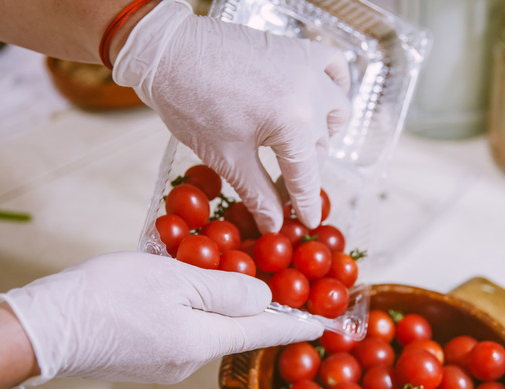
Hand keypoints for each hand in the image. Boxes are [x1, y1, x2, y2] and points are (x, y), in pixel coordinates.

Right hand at [0, 252, 323, 384]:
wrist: (44, 326)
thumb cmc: (107, 296)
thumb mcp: (175, 279)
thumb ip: (227, 289)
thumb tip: (265, 297)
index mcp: (203, 341)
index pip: (268, 331)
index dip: (302, 322)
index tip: (329, 320)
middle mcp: (191, 359)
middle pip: (240, 329)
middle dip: (260, 303)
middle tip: (277, 273)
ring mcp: (168, 363)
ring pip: (211, 327)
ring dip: (223, 301)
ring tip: (226, 268)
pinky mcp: (149, 358)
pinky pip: (186, 330)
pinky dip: (195, 307)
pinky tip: (184, 284)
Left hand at [112, 0, 350, 231]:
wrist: (168, 52)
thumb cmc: (190, 103)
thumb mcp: (226, 157)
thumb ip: (258, 193)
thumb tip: (273, 224)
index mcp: (294, 122)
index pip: (307, 175)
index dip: (306, 204)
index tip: (307, 222)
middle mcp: (311, 93)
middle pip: (321, 146)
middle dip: (305, 171)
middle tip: (282, 188)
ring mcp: (308, 67)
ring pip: (336, 110)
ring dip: (324, 133)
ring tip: (298, 146)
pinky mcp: (298, 49)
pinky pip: (334, 68)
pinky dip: (335, 86)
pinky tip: (318, 100)